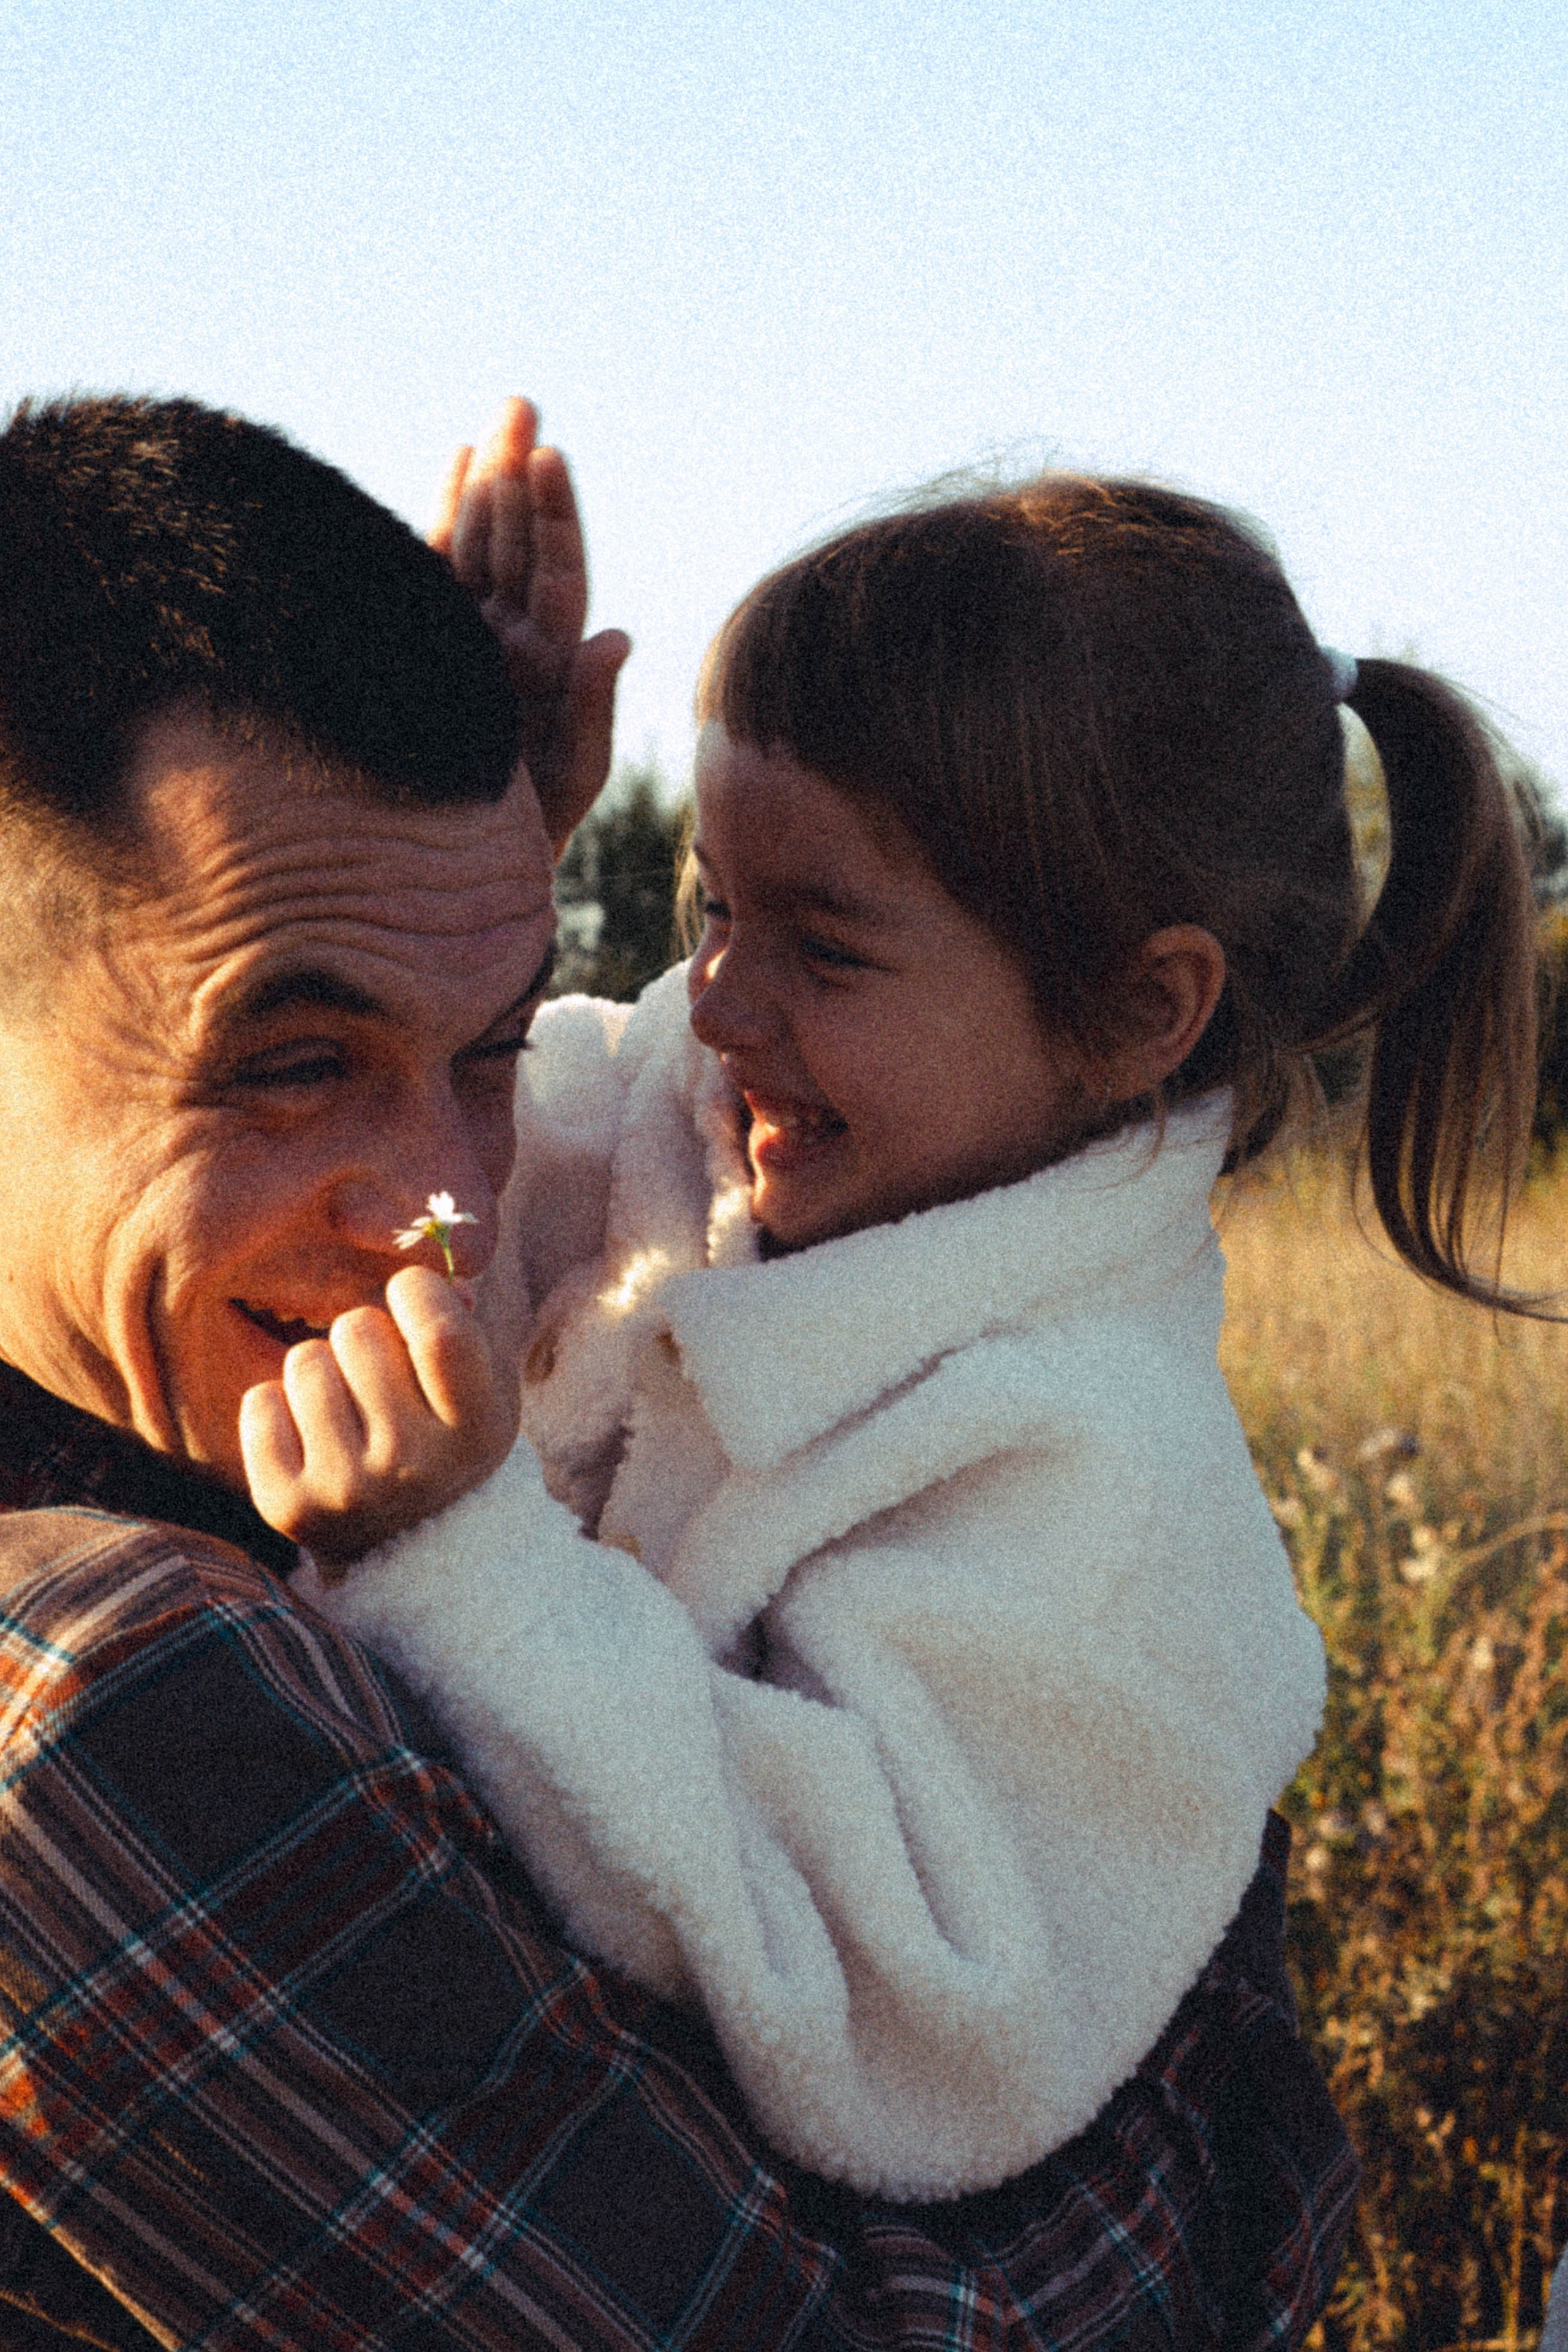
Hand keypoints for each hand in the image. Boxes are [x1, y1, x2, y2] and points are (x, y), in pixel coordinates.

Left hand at [239, 1266, 519, 1571]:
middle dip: (363, 1331)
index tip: (409, 1296)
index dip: (416, 1291)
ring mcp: (346, 1489)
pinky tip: (310, 1434)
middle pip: (356, 1329)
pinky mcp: (287, 1506)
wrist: (416, 1556)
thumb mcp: (482, 1388)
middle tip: (376, 1368)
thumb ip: (462, 1322)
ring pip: (303, 1360)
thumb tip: (427, 1263)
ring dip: (321, 1368)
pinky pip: (260, 1403)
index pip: (439, 1332)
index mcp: (475, 1430)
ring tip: (346, 1406)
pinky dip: (279, 1407)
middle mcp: (412, 1465)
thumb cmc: (448, 1442)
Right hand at [433, 398, 630, 854]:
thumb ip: (593, 709)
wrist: (465, 877)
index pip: (556, 575)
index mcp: (551, 666)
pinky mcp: (427, 650)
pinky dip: (444, 518)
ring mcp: (470, 642)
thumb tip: (620, 635)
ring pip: (479, 548)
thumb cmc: (528, 836)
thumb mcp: (572, 776)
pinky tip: (454, 465)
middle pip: (519, 545)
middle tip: (522, 404)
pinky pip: (435, 574)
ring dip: (489, 484)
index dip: (554, 516)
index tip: (550, 456)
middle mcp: (513, 643)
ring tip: (496, 421)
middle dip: (521, 476)